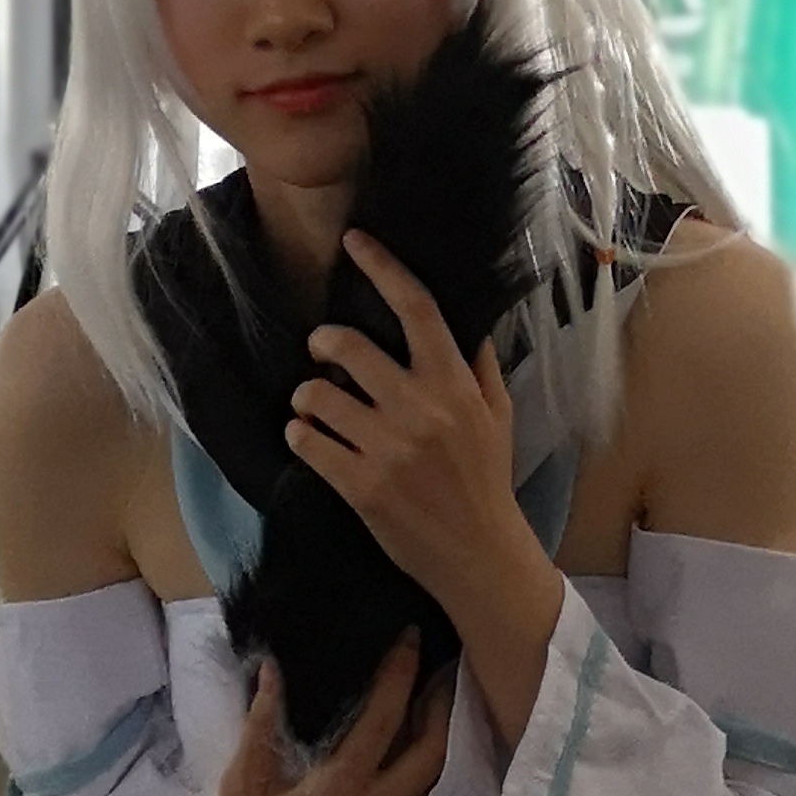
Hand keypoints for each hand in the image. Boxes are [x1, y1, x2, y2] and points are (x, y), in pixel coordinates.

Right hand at [212, 637, 449, 795]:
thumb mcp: (241, 786)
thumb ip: (261, 724)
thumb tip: (273, 669)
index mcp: (339, 791)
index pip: (386, 717)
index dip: (402, 671)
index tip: (411, 638)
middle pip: (436, 749)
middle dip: (443, 702)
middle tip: (443, 669)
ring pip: (444, 786)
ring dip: (449, 744)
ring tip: (444, 710)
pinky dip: (440, 785)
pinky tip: (433, 766)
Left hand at [288, 235, 547, 634]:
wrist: (479, 554)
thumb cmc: (487, 479)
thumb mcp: (496, 415)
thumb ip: (476, 365)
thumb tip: (462, 319)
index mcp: (453, 384)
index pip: (416, 308)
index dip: (381, 268)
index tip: (354, 242)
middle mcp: (418, 409)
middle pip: (348, 346)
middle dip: (324, 342)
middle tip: (322, 350)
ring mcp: (386, 449)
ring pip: (317, 395)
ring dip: (306, 395)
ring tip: (313, 404)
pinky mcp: (359, 486)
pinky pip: (307, 441)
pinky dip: (299, 434)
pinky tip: (306, 436)